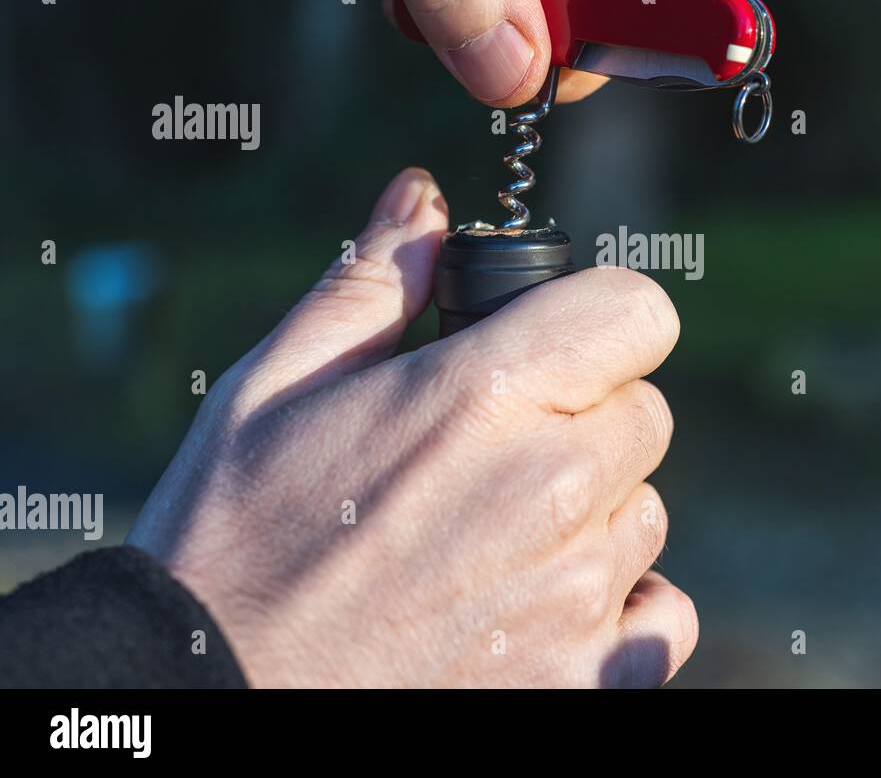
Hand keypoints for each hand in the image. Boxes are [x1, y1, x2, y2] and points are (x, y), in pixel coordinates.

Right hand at [127, 168, 695, 686]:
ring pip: (645, 511)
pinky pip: (661, 614)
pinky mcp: (584, 678)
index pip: (639, 312)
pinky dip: (619, 606)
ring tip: (489, 538)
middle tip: (492, 452)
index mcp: (485, 395)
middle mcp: (552, 490)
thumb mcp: (275, 387)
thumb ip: (373, 280)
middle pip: (645, 412)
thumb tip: (426, 194)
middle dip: (585, 417)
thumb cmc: (232, 538)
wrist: (210, 694)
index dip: (597, 318)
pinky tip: (534, 604)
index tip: (550, 347)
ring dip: (592, 513)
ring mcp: (575, 594)